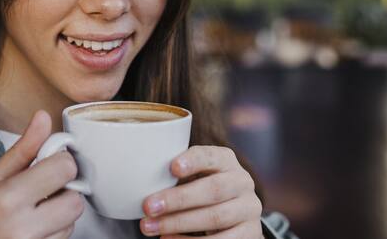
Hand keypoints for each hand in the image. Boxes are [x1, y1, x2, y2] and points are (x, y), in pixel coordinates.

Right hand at [0, 111, 83, 238]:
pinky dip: (55, 231)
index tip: (51, 164)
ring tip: (37, 212)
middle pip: (75, 200)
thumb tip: (42, 119)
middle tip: (46, 191)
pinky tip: (37, 227)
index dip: (60, 163)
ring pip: (72, 222)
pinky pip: (64, 238)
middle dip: (64, 191)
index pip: (63, 169)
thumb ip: (22, 150)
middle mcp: (22, 226)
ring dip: (60, 214)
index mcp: (7, 198)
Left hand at [138, 146, 262, 238]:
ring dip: (179, 223)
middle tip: (148, 207)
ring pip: (215, 217)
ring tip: (151, 227)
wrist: (233, 215)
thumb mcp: (193, 176)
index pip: (211, 155)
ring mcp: (249, 208)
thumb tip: (135, 177)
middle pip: (212, 189)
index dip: (192, 161)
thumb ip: (174, 173)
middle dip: (177, 199)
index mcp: (226, 160)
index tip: (171, 168)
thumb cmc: (200, 189)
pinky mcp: (251, 232)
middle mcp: (242, 181)